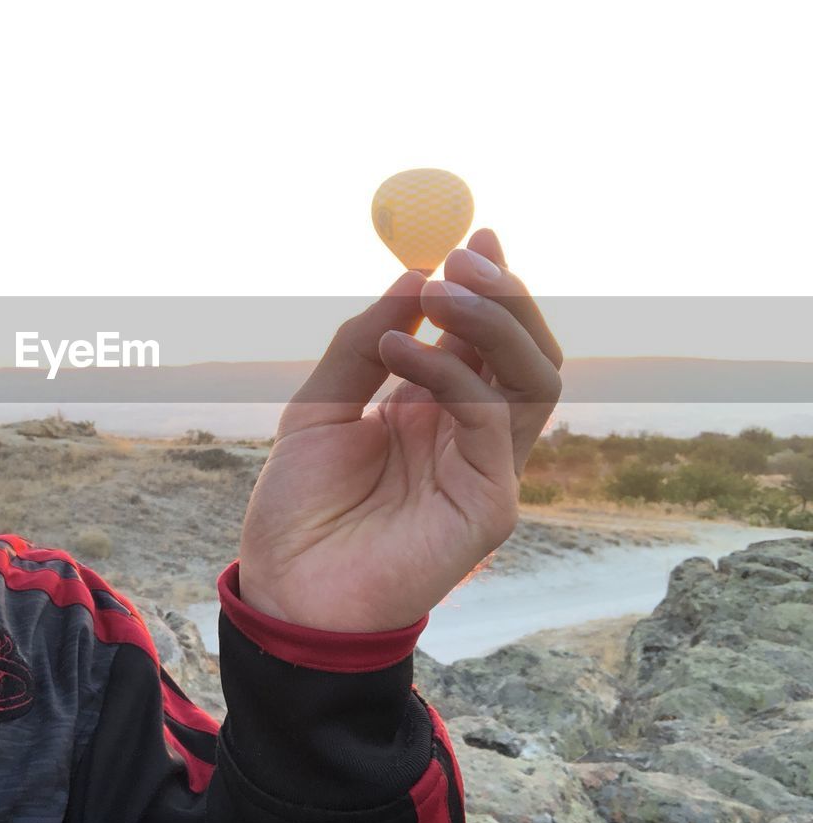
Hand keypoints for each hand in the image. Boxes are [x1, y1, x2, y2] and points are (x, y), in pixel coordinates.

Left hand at [237, 228, 562, 632]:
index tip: (473, 234)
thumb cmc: (300, 505)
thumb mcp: (320, 404)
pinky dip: (451, 371)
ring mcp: (487, 468)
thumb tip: (414, 272)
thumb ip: (365, 342)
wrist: (287, 588)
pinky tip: (399, 347)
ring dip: (495, 323)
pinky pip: (490, 419)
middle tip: (468, 253)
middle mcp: (470, 435)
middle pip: (526, 352)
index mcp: (435, 410)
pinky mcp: (491, 503)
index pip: (485, 339)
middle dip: (505, 295)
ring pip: (535, 379)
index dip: (489, 287)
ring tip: (441, 289)